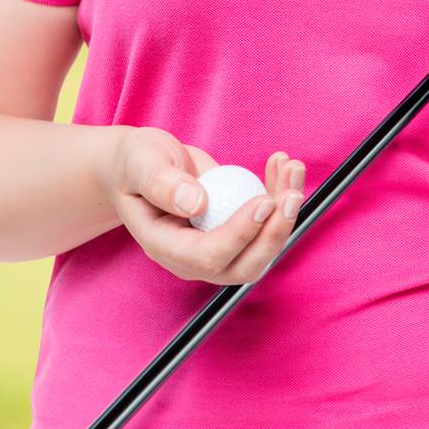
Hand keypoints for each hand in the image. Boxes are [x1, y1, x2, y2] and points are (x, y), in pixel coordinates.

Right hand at [98, 126, 306, 285]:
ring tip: (292, 168)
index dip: (240, 234)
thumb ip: (160, 182)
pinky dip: (281, 194)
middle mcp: (194, 257)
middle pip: (244, 265)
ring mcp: (218, 247)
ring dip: (286, 212)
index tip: (264, 202)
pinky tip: (282, 164)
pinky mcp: (236, 230)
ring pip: (263, 246)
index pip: (208, 257)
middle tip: (291, 195)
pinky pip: (267, 223)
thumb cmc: (136, 163)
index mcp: (165, 247)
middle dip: (274, 235)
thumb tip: (197, 204)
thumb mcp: (140, 164)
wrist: (145, 164)